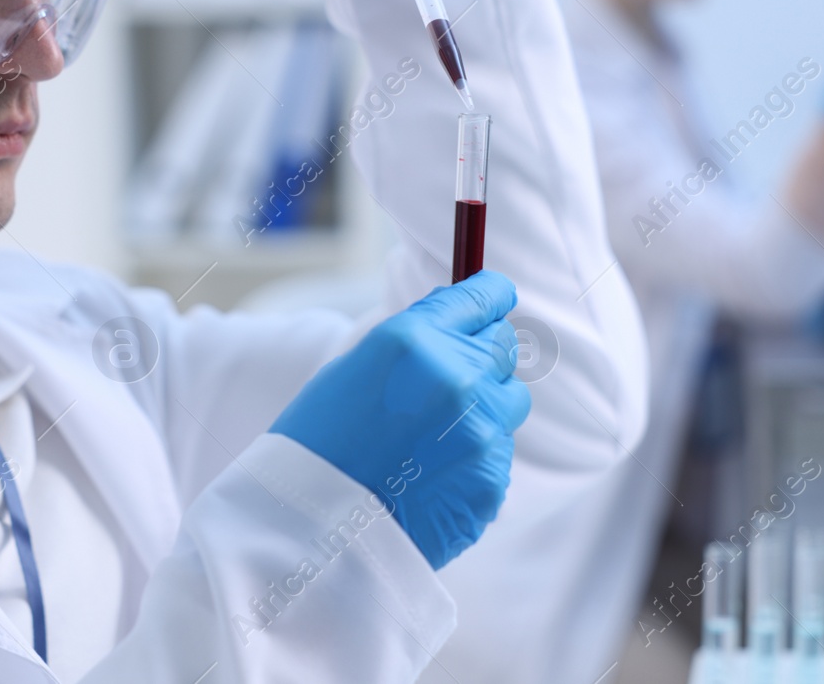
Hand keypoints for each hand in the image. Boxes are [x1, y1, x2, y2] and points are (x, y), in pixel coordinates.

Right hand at [270, 271, 529, 570]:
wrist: (313, 526)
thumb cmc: (322, 441)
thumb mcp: (358, 366)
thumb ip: (417, 340)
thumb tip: (460, 319)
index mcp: (416, 340)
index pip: (484, 296)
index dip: (490, 297)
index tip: (493, 300)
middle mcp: (458, 377)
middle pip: (504, 345)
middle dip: (482, 354)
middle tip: (450, 379)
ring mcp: (482, 430)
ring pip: (510, 399)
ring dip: (484, 406)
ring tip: (435, 435)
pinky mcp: (493, 478)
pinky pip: (499, 451)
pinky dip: (476, 456)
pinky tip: (432, 473)